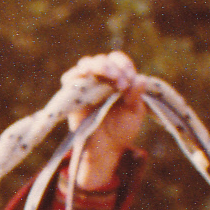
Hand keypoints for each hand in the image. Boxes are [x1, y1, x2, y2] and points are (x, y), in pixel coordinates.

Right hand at [62, 51, 144, 190]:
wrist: (104, 150)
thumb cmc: (121, 131)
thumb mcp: (134, 113)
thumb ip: (136, 96)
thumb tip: (140, 78)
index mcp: (118, 79)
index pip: (119, 61)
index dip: (125, 65)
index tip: (129, 81)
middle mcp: (101, 79)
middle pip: (103, 59)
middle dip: (113, 67)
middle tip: (121, 83)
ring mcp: (85, 86)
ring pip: (86, 64)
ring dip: (97, 66)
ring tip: (108, 76)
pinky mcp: (72, 95)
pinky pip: (70, 78)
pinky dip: (77, 74)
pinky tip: (87, 77)